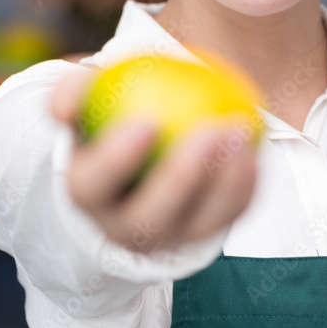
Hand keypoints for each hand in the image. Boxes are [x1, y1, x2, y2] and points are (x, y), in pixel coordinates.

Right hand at [50, 64, 257, 252]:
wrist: (134, 158)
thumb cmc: (108, 118)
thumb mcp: (85, 101)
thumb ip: (75, 91)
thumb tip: (71, 93)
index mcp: (88, 193)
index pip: (94, 184)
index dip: (117, 160)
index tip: (148, 120)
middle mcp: (122, 226)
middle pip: (149, 217)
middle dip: (181, 178)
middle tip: (210, 129)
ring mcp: (166, 236)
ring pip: (196, 224)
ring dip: (223, 183)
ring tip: (240, 132)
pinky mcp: (202, 234)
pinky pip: (227, 216)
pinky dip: (243, 187)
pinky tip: (255, 152)